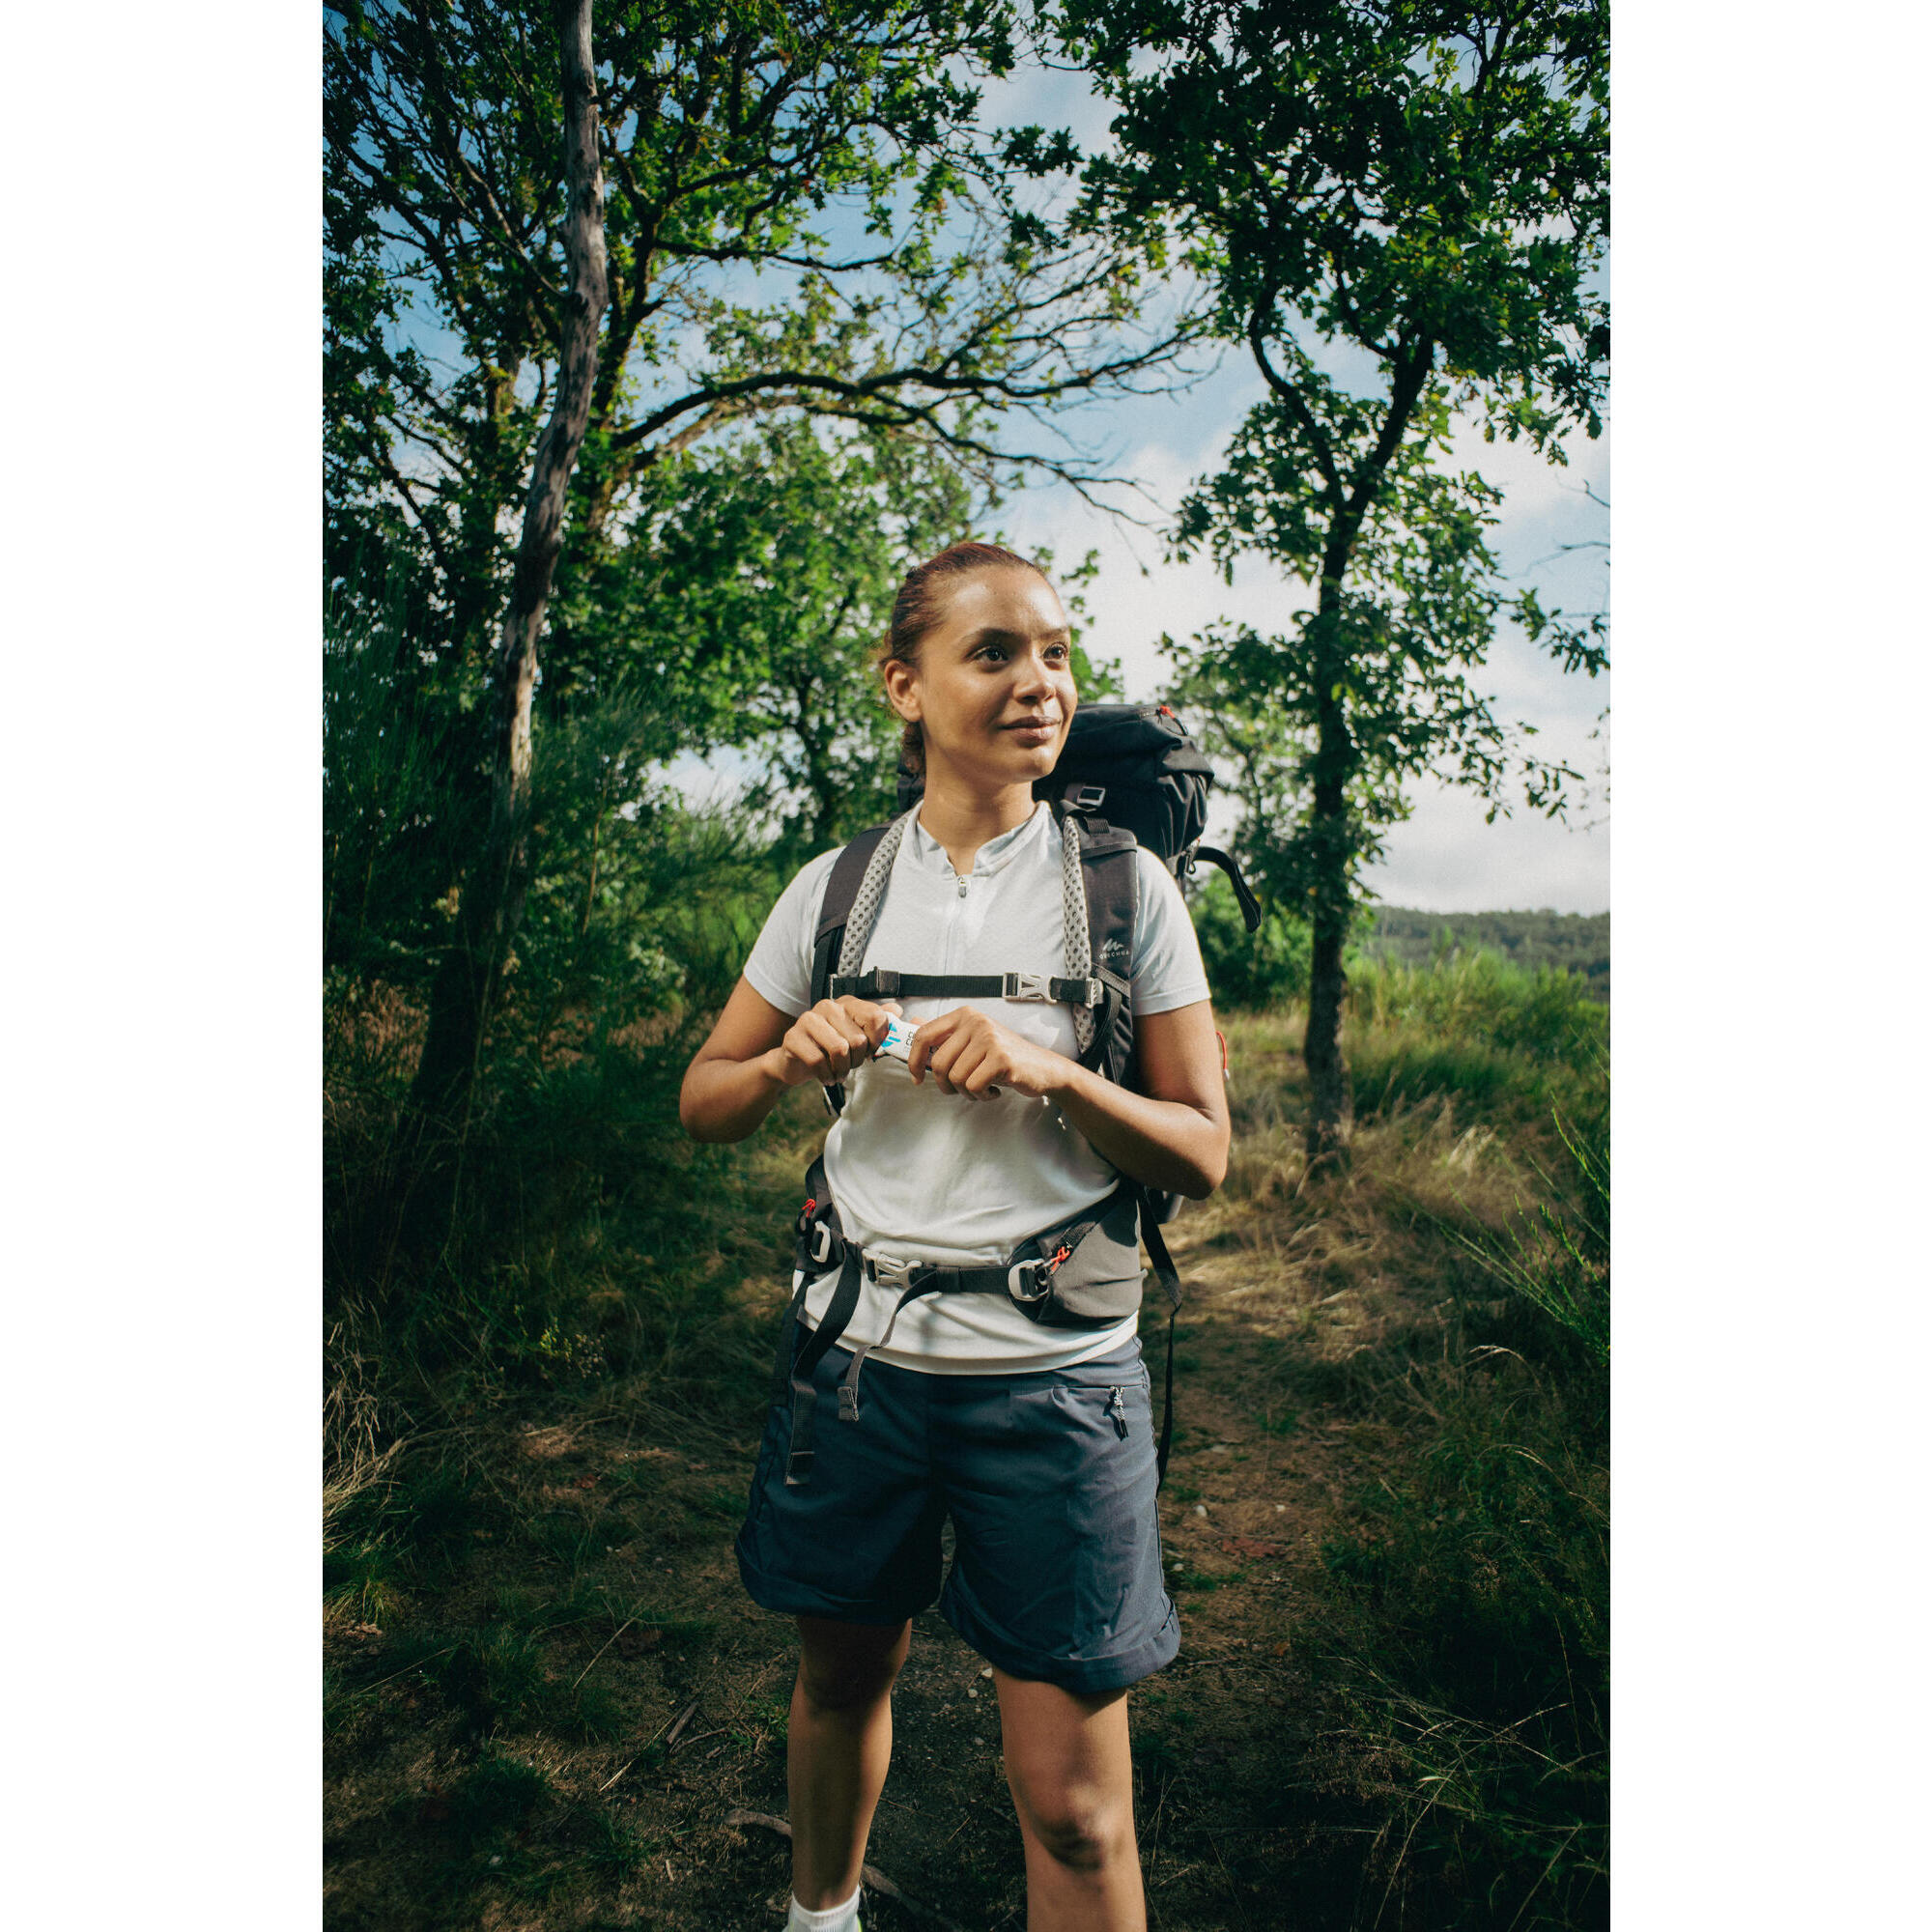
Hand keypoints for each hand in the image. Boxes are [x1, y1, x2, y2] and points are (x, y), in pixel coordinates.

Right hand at [769, 997, 899, 1088]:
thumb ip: (877, 1023)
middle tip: (848, 1064)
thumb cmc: (829, 1048)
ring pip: (839, 1049)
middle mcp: (828, 1006)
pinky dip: (825, 1075)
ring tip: (837, 1072)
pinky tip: (825, 1076)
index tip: (869, 1051)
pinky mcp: (793, 1037)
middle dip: (857, 1061)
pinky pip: (817, 1061)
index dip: (877, 1041)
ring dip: (842, 1069)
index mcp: (847, 1004)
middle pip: (859, 1039)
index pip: (876, 1017)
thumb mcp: (855, 1036)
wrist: (795, 1062)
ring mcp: (808, 1019)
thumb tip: (897, 1010)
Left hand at [906, 1006, 1071, 1102]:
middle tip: (961, 1089)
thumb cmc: (1003, 1057)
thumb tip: (912, 1022)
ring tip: (981, 1088)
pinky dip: (981, 1096)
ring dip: (966, 1092)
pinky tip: (994, 1090)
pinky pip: (973, 1086)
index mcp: (964, 1015)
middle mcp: (976, 1022)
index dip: (913, 1060)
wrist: (1043, 1068)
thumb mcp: (972, 1042)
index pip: (924, 1035)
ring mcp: (990, 1038)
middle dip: (945, 1085)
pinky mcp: (1001, 1058)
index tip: (916, 1079)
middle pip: (938, 1062)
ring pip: (955, 1077)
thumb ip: (944, 1035)